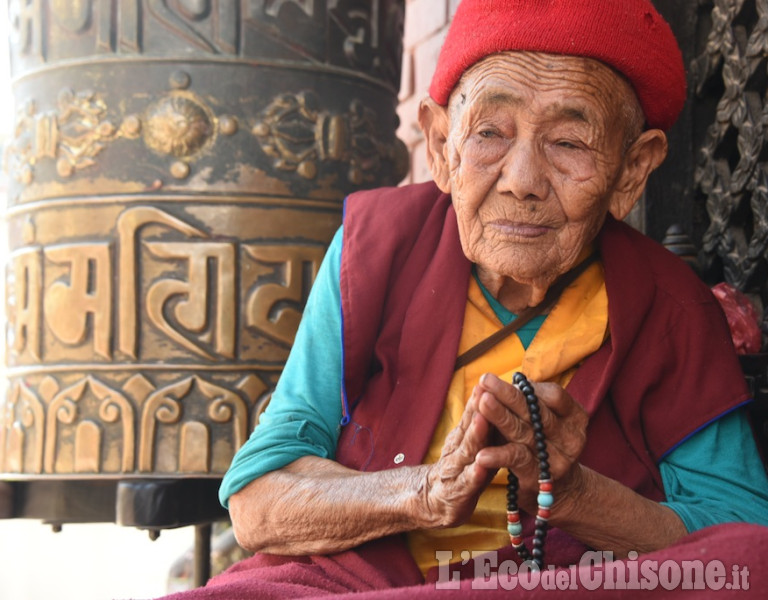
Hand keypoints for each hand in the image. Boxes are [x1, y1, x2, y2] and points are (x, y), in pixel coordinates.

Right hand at [418, 385, 496, 528]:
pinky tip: (480, 465)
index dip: (479, 398)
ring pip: (466, 451)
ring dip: (474, 435)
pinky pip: (467, 483)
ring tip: (482, 419)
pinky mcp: (457, 494)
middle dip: (476, 409)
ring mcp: (455, 471)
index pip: (472, 415)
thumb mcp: (472, 445)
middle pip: (468, 427)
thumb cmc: (462, 469)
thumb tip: (507, 399)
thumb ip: (486, 426)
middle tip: (484, 391)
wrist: (432, 500)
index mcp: (463, 437)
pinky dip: (473, 474)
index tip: (488, 380)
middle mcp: (457, 450)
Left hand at [472, 373, 587, 514]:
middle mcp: (570, 438)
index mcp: (575, 418)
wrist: (559, 489)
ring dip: (500, 416)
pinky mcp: (538, 477)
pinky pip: (516, 460)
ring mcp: (556, 459)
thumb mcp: (543, 421)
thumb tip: (503, 382)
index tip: (508, 378)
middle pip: (536, 412)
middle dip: (508, 395)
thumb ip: (528, 403)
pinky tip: (481, 453)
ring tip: (482, 402)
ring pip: (524, 432)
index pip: (554, 396)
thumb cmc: (542, 442)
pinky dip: (498, 455)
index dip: (530, 387)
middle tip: (486, 379)